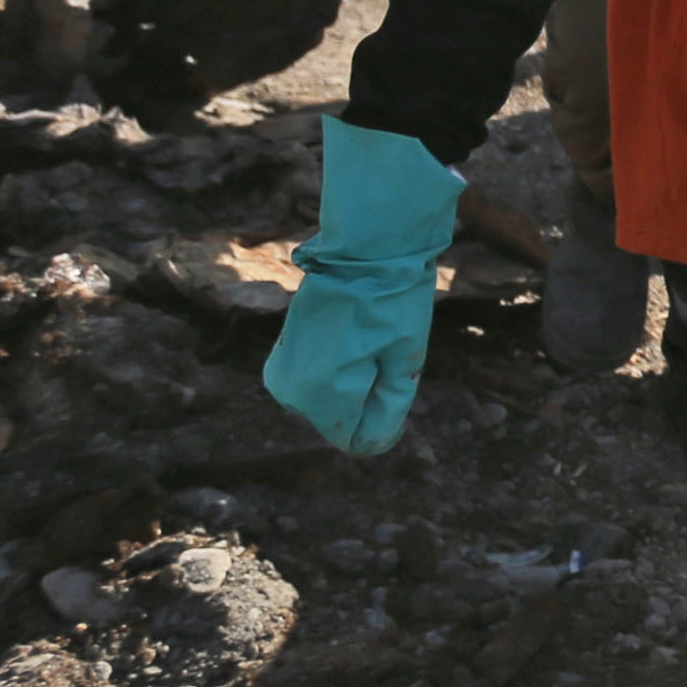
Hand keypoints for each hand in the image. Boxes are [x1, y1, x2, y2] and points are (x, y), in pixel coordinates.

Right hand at [259, 118, 466, 453]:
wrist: (364, 244)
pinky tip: (350, 334)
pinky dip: (338, 366)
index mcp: (321, 394)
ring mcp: (282, 370)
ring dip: (353, 379)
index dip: (384, 415)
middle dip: (367, 394)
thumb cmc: (391, 301)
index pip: (355, 437)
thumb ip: (387, 408)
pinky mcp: (283, 353)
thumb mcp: (404, 359)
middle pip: (341, 419)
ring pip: (329, 401)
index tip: (392, 372)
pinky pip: (317, 381)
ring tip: (364, 337)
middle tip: (379, 347)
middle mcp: (291, 390)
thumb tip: (372, 441)